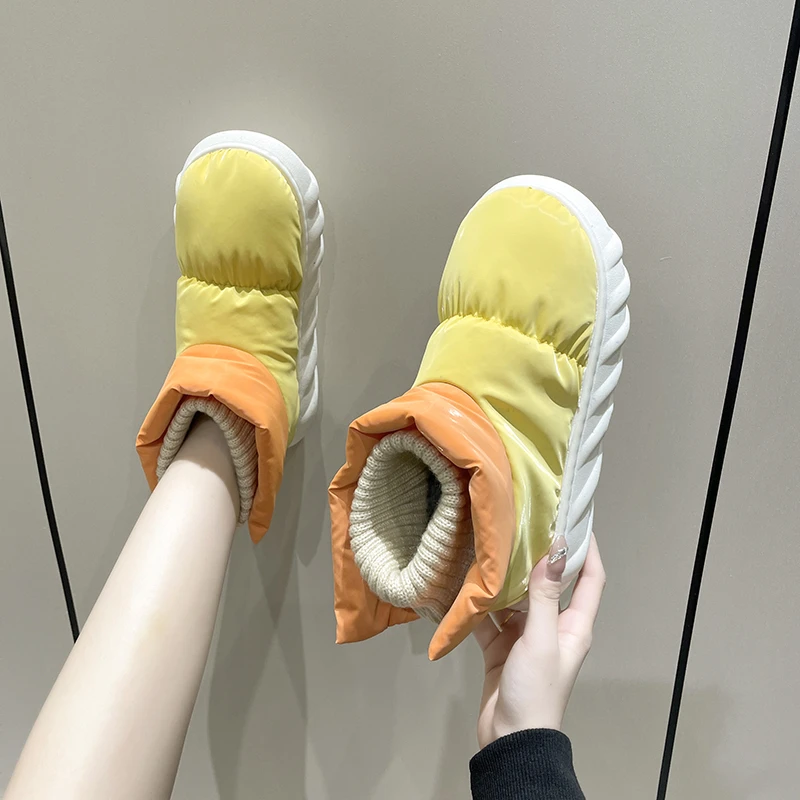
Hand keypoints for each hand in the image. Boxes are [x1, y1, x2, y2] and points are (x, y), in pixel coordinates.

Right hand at [473, 533, 604, 748]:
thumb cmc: (536, 689)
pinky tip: (463, 584)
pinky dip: (478, 604)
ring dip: (504, 578)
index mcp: (573, 626)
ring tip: (489, 547)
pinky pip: (490, 618)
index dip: (586, 550)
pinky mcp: (501, 647)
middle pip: (549, 584)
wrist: (510, 739)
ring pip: (516, 598)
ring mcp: (524, 636)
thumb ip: (544, 596)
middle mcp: (552, 626)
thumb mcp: (541, 640)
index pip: (589, 580)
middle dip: (537, 557)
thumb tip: (554, 550)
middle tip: (520, 524)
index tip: (574, 520)